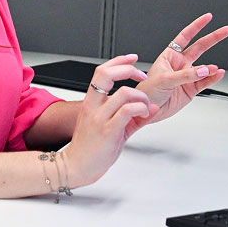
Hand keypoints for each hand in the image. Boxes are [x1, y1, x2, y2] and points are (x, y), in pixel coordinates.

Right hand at [60, 54, 157, 187]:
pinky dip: (141, 109)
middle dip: (129, 69)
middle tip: (142, 76)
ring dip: (142, 96)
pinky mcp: (108, 131)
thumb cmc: (89, 148)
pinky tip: (144, 115)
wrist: (76, 167)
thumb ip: (131, 116)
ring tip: (145, 106)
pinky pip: (128, 111)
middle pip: (106, 74)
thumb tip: (151, 107)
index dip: (118, 61)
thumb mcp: (109, 127)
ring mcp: (99, 118)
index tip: (132, 59)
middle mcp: (93, 107)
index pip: (101, 72)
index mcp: (91, 103)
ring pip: (124, 93)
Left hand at [137, 14, 227, 122]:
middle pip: (200, 47)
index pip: (185, 37)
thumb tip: (205, 70)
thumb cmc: (147, 91)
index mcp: (169, 56)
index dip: (196, 26)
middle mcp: (180, 64)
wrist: (146, 110)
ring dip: (212, 67)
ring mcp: (187, 76)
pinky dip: (213, 78)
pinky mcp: (191, 89)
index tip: (208, 17)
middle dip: (214, 37)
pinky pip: (205, 82)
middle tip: (227, 30)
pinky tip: (218, 74)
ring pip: (205, 67)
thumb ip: (186, 74)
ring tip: (215, 70)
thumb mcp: (164, 79)